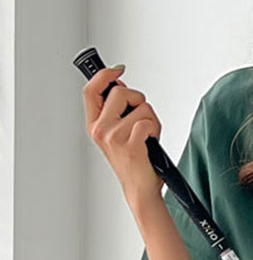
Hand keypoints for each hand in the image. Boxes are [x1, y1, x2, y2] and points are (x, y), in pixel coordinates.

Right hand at [81, 65, 164, 209]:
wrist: (141, 189)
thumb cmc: (135, 161)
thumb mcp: (120, 132)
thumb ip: (117, 109)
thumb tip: (119, 81)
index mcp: (94, 125)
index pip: (91, 90)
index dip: (104, 75)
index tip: (118, 69)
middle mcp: (100, 130)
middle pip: (120, 91)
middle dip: (138, 99)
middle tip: (142, 117)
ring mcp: (113, 137)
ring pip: (140, 107)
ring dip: (151, 119)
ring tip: (148, 136)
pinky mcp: (129, 145)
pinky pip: (147, 122)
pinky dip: (155, 130)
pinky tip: (151, 142)